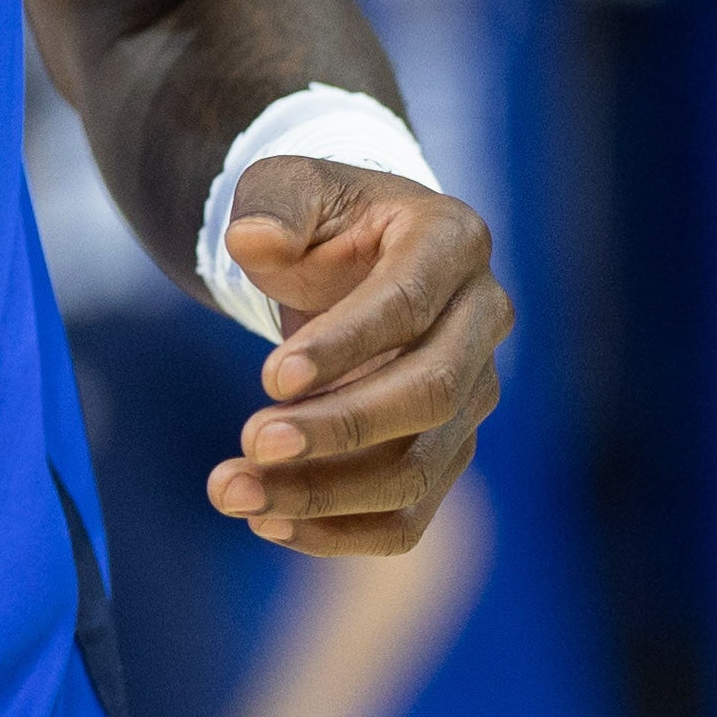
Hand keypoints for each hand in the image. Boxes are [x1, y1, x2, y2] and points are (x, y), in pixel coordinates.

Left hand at [206, 163, 504, 556]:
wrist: (350, 255)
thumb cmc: (319, 216)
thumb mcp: (288, 185)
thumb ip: (272, 205)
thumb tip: (252, 242)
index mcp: (452, 241)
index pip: (408, 304)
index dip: (344, 346)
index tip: (269, 379)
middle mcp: (482, 320)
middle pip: (429, 394)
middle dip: (337, 429)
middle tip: (249, 443)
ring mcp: (474, 392)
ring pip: (419, 466)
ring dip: (325, 494)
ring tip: (234, 493)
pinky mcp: (448, 448)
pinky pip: (409, 513)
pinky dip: (342, 531)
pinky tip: (270, 523)